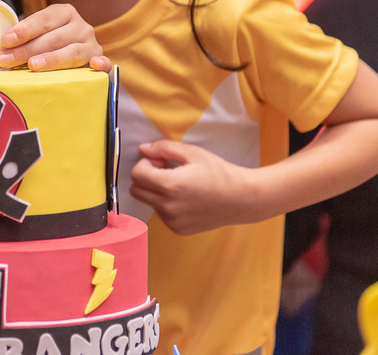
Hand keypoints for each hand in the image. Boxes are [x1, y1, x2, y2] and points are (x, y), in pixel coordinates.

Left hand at [0, 3, 110, 71]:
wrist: (78, 54)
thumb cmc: (50, 44)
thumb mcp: (38, 35)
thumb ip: (22, 38)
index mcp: (64, 13)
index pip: (43, 19)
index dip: (24, 30)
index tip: (6, 41)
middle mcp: (81, 26)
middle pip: (53, 38)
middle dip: (27, 50)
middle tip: (6, 60)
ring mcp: (92, 44)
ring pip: (71, 52)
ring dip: (51, 59)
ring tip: (33, 67)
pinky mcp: (101, 62)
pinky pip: (103, 63)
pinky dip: (100, 65)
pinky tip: (93, 66)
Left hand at [129, 139, 255, 235]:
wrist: (241, 199)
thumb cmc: (218, 172)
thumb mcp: (192, 153)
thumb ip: (164, 148)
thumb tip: (143, 149)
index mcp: (170, 186)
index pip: (137, 174)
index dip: (146, 163)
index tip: (161, 161)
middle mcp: (168, 207)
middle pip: (136, 190)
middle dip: (146, 177)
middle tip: (166, 171)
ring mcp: (172, 221)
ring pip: (148, 202)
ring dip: (156, 191)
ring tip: (180, 185)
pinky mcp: (178, 229)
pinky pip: (161, 213)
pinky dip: (166, 204)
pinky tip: (186, 198)